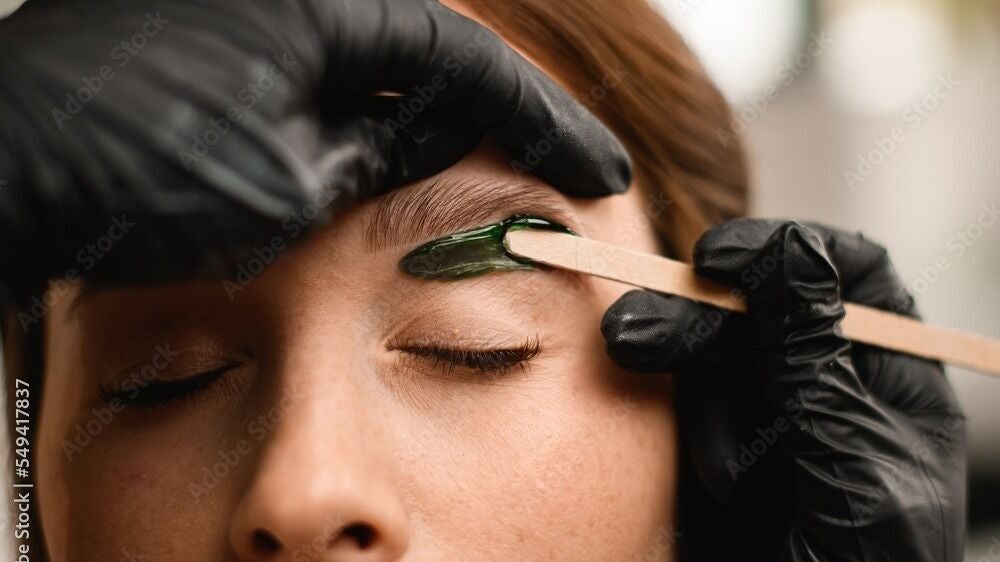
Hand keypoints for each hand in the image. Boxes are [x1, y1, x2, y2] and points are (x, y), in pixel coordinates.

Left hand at [0, 0, 629, 300]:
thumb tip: (451, 127)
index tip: (599, 170)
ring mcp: (251, 6)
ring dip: (429, 109)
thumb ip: (388, 152)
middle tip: (558, 162)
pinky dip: (365, 103)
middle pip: (426, 44)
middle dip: (497, 109)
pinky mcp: (220, 28)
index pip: (465, 62)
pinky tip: (389, 147)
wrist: (3, 170)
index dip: (544, 122)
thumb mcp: (294, 188)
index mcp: (317, 2)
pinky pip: (321, 58)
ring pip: (374, 53)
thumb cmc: (132, 179)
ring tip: (483, 169)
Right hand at [601, 219, 965, 560]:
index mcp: (886, 384)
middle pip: (760, 309)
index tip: (722, 258)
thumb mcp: (852, 469)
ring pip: (708, 351)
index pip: (850, 277)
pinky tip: (705, 476)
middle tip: (632, 329)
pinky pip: (678, 403)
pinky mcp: (706, 448)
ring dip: (676, 362)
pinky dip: (668, 413)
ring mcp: (761, 418)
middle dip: (697, 314)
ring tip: (652, 387)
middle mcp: (822, 387)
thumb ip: (816, 363)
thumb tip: (793, 254)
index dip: (789, 251)